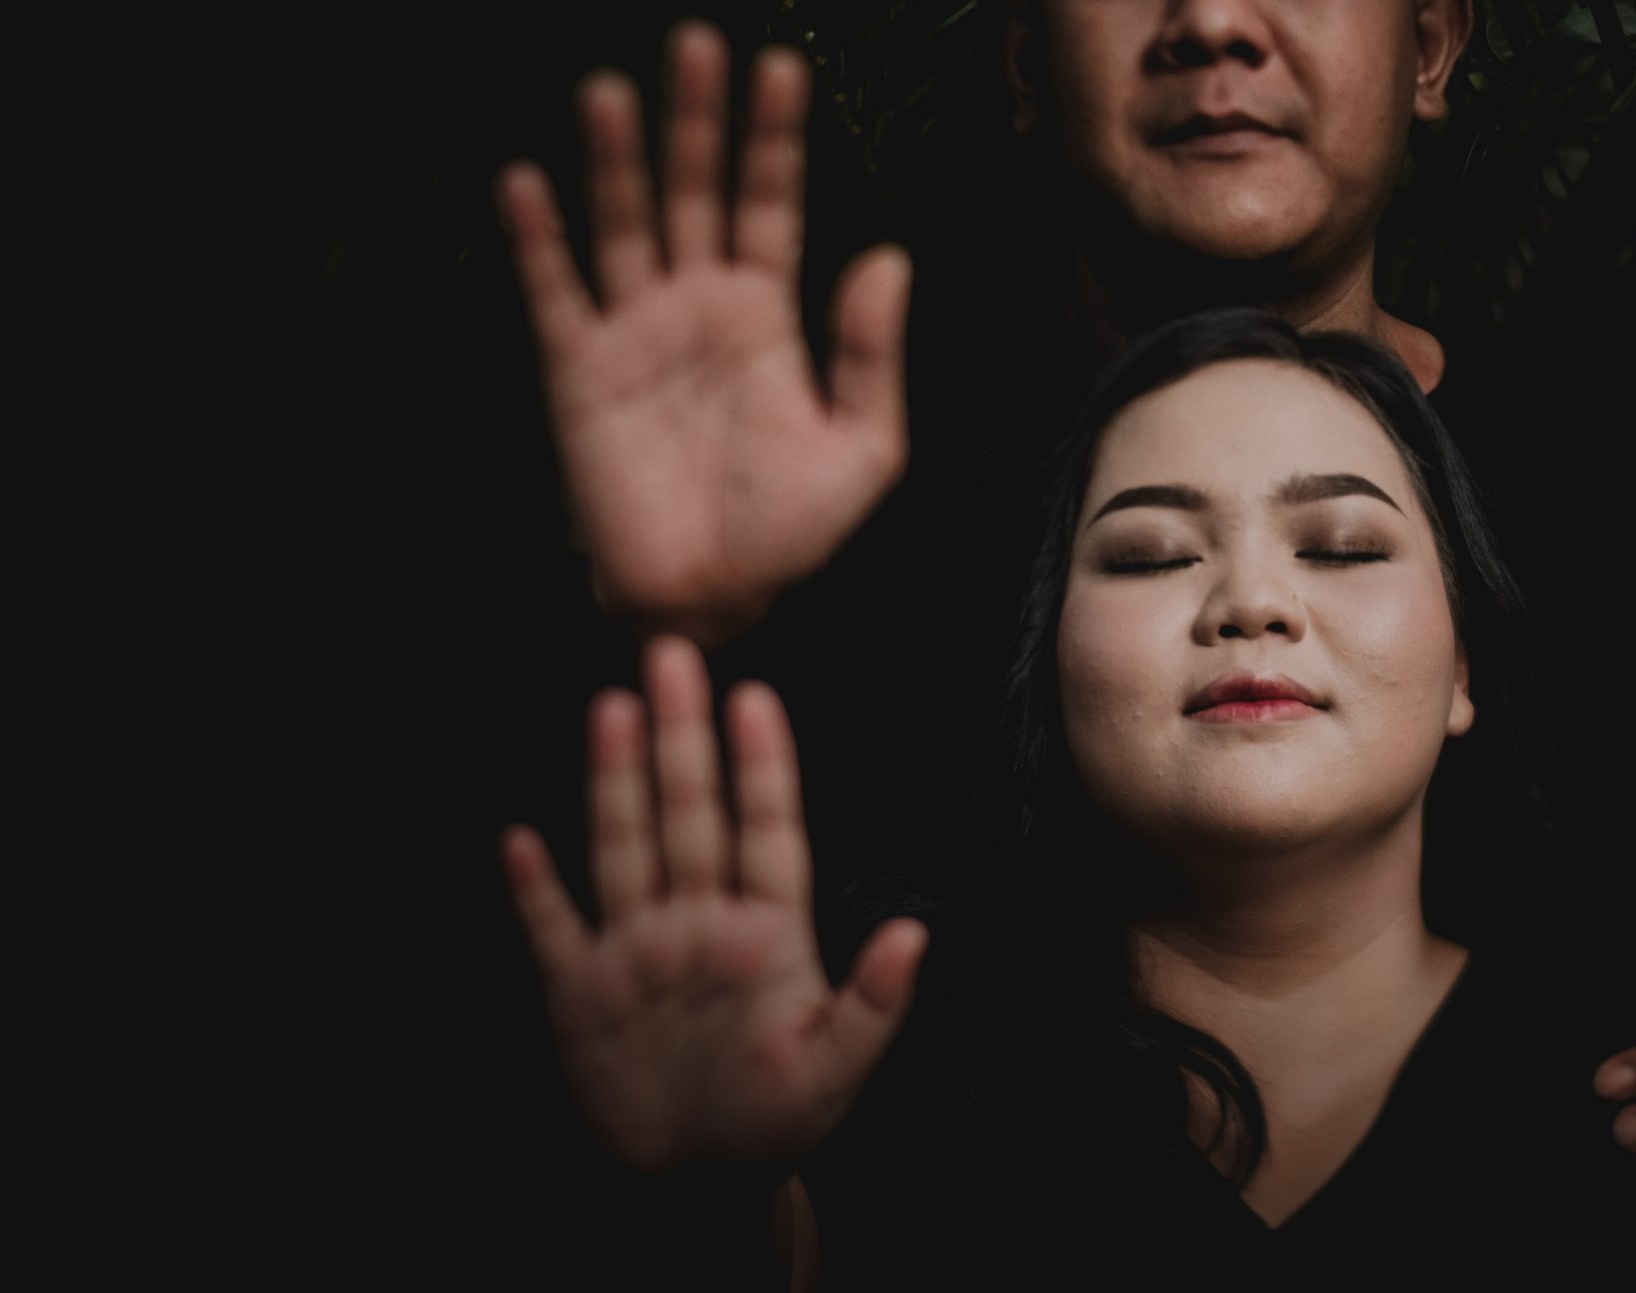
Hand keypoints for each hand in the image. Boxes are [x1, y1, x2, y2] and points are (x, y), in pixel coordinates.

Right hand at [498, 22, 910, 642]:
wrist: (714, 599)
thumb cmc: (793, 535)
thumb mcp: (863, 449)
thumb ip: (871, 354)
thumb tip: (887, 256)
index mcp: (769, 318)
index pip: (770, 204)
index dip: (773, 139)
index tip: (780, 64)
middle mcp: (698, 307)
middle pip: (695, 191)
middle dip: (696, 120)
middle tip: (695, 39)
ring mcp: (635, 334)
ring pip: (625, 225)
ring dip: (617, 159)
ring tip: (610, 87)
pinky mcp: (580, 374)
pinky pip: (556, 294)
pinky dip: (539, 240)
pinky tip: (527, 179)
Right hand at [503, 636, 928, 1172]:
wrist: (693, 1180)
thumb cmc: (774, 1122)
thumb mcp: (835, 1070)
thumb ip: (874, 1003)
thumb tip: (916, 934)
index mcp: (765, 931)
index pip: (764, 830)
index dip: (761, 766)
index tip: (755, 697)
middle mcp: (698, 920)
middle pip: (689, 813)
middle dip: (682, 736)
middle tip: (672, 654)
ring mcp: (636, 949)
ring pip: (625, 846)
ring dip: (615, 781)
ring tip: (611, 708)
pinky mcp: (580, 992)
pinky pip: (553, 929)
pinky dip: (535, 889)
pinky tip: (520, 838)